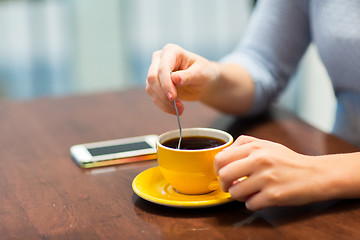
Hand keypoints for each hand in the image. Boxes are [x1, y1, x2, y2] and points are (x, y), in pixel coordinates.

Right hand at [146, 43, 219, 114]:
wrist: (204, 82)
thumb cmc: (204, 73)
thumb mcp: (200, 74)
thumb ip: (188, 76)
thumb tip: (174, 79)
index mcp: (171, 51)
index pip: (162, 68)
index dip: (166, 84)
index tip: (173, 97)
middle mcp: (160, 59)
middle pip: (152, 78)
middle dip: (163, 94)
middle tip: (178, 106)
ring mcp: (155, 72)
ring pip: (150, 89)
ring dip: (164, 102)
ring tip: (180, 109)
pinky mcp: (155, 85)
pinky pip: (154, 96)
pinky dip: (163, 105)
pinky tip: (175, 109)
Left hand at [214, 135, 347, 210]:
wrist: (316, 174)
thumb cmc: (288, 161)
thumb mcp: (266, 145)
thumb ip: (244, 146)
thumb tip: (223, 155)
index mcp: (255, 147)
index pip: (221, 158)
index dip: (217, 169)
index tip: (222, 173)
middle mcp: (259, 160)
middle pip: (223, 175)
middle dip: (224, 184)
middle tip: (230, 186)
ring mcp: (266, 178)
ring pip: (235, 192)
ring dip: (239, 195)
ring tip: (249, 192)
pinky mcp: (274, 196)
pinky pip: (249, 204)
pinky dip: (252, 203)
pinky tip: (261, 197)